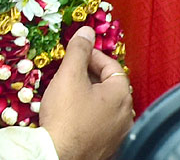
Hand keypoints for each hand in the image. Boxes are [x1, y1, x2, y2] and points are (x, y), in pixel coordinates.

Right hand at [39, 27, 133, 159]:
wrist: (55, 156)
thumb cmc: (64, 117)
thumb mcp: (69, 75)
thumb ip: (79, 50)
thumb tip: (87, 32)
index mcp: (121, 95)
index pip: (111, 65)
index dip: (92, 55)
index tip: (77, 53)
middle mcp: (125, 116)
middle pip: (109, 85)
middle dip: (89, 75)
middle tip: (69, 72)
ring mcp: (117, 134)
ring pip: (104, 105)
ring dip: (88, 95)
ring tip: (67, 93)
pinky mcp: (105, 148)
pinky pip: (99, 123)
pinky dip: (88, 114)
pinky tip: (71, 115)